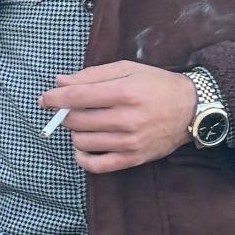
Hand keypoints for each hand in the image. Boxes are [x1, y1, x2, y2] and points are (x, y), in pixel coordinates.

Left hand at [39, 62, 195, 174]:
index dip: (53, 98)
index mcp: (124, 92)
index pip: (76, 97)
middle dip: (66, 114)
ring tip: (85, 124)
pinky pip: (96, 165)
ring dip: (75, 132)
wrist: (192, 109)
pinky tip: (83, 147)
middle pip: (76, 120)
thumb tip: (59, 82)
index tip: (43, 99)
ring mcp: (129, 142)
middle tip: (71, 108)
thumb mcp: (127, 69)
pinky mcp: (133, 159)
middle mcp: (126, 119)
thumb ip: (92, 75)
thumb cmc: (157, 85)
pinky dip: (82, 158)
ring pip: (82, 141)